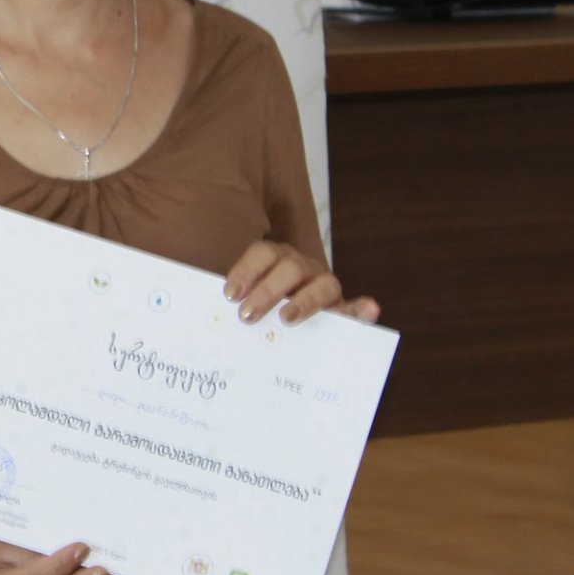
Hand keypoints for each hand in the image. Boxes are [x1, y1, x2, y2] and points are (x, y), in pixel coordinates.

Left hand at [225, 241, 380, 324]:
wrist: (290, 322)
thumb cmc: (262, 306)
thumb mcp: (245, 296)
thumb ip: (232, 295)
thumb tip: (204, 296)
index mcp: (277, 258)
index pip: (263, 253)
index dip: (246, 270)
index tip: (229, 295)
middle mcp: (303, 267)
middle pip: (289, 268)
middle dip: (267, 291)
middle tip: (247, 315)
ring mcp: (325, 286)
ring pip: (323, 284)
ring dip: (305, 301)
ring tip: (287, 318)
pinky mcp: (344, 309)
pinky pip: (357, 307)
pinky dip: (362, 309)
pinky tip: (369, 309)